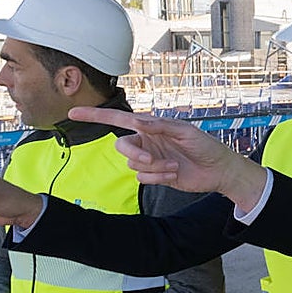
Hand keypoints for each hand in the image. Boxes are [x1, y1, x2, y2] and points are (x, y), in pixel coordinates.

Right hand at [67, 107, 268, 211]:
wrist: (218, 171)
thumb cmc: (206, 146)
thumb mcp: (186, 132)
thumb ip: (161, 126)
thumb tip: (139, 121)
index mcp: (151, 126)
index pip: (118, 119)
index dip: (95, 116)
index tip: (73, 114)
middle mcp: (146, 141)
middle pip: (121, 147)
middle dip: (136, 155)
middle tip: (154, 159)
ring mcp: (149, 159)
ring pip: (132, 165)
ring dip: (154, 168)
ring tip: (174, 167)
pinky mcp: (154, 176)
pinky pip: (142, 178)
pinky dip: (157, 178)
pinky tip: (173, 175)